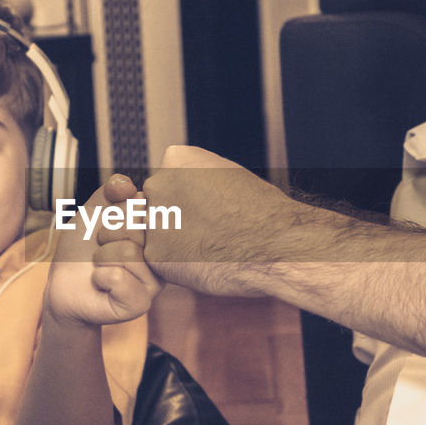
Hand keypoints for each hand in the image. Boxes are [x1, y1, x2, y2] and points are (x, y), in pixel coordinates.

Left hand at [46, 174, 162, 325]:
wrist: (63, 284)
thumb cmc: (82, 247)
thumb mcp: (94, 210)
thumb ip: (112, 189)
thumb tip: (127, 186)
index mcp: (158, 231)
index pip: (143, 204)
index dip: (116, 212)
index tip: (110, 224)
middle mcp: (163, 255)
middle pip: (135, 227)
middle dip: (107, 235)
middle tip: (103, 248)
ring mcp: (155, 281)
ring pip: (128, 253)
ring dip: (102, 258)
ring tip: (101, 267)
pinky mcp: (140, 304)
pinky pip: (118, 278)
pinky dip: (101, 278)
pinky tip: (102, 284)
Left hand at [141, 146, 295, 295]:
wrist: (273, 244)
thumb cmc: (258, 210)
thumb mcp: (226, 172)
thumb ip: (196, 174)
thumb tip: (183, 183)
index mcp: (174, 159)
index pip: (168, 180)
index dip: (189, 199)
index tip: (210, 207)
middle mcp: (157, 184)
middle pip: (157, 205)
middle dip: (176, 218)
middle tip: (209, 230)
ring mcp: (153, 219)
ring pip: (157, 234)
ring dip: (176, 242)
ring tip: (209, 245)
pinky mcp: (154, 254)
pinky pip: (160, 261)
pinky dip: (179, 265)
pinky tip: (204, 261)